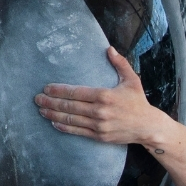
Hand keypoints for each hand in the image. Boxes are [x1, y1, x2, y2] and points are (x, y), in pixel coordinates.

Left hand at [34, 47, 164, 143]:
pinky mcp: (99, 136)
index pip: (75, 92)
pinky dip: (64, 127)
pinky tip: (55, 123)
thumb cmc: (139, 103)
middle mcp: (99, 111)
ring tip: (42, 111)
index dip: (58, 90)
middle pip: (69, 106)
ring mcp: (99, 125)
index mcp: (104, 95)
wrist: (148, 127)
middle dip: (50, 102)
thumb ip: (120, 64)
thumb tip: (109, 49)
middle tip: (37, 99)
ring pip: (70, 120)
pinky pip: (78, 132)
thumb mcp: (132, 80)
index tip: (47, 88)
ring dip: (53, 115)